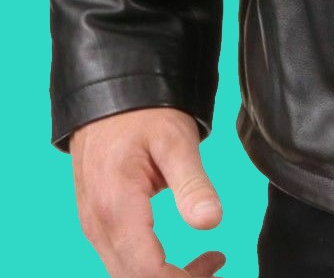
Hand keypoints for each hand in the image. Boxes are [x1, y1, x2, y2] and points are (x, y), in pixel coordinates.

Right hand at [69, 106, 225, 276]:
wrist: (108, 97)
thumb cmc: (144, 114)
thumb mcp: (177, 141)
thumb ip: (193, 185)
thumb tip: (212, 223)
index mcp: (117, 208)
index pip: (146, 272)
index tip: (217, 263)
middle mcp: (98, 226)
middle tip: (217, 264)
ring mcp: (93, 227)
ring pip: (125, 275)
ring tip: (207, 262)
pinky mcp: (98, 224)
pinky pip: (121, 262)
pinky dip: (150, 270)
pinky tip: (178, 259)